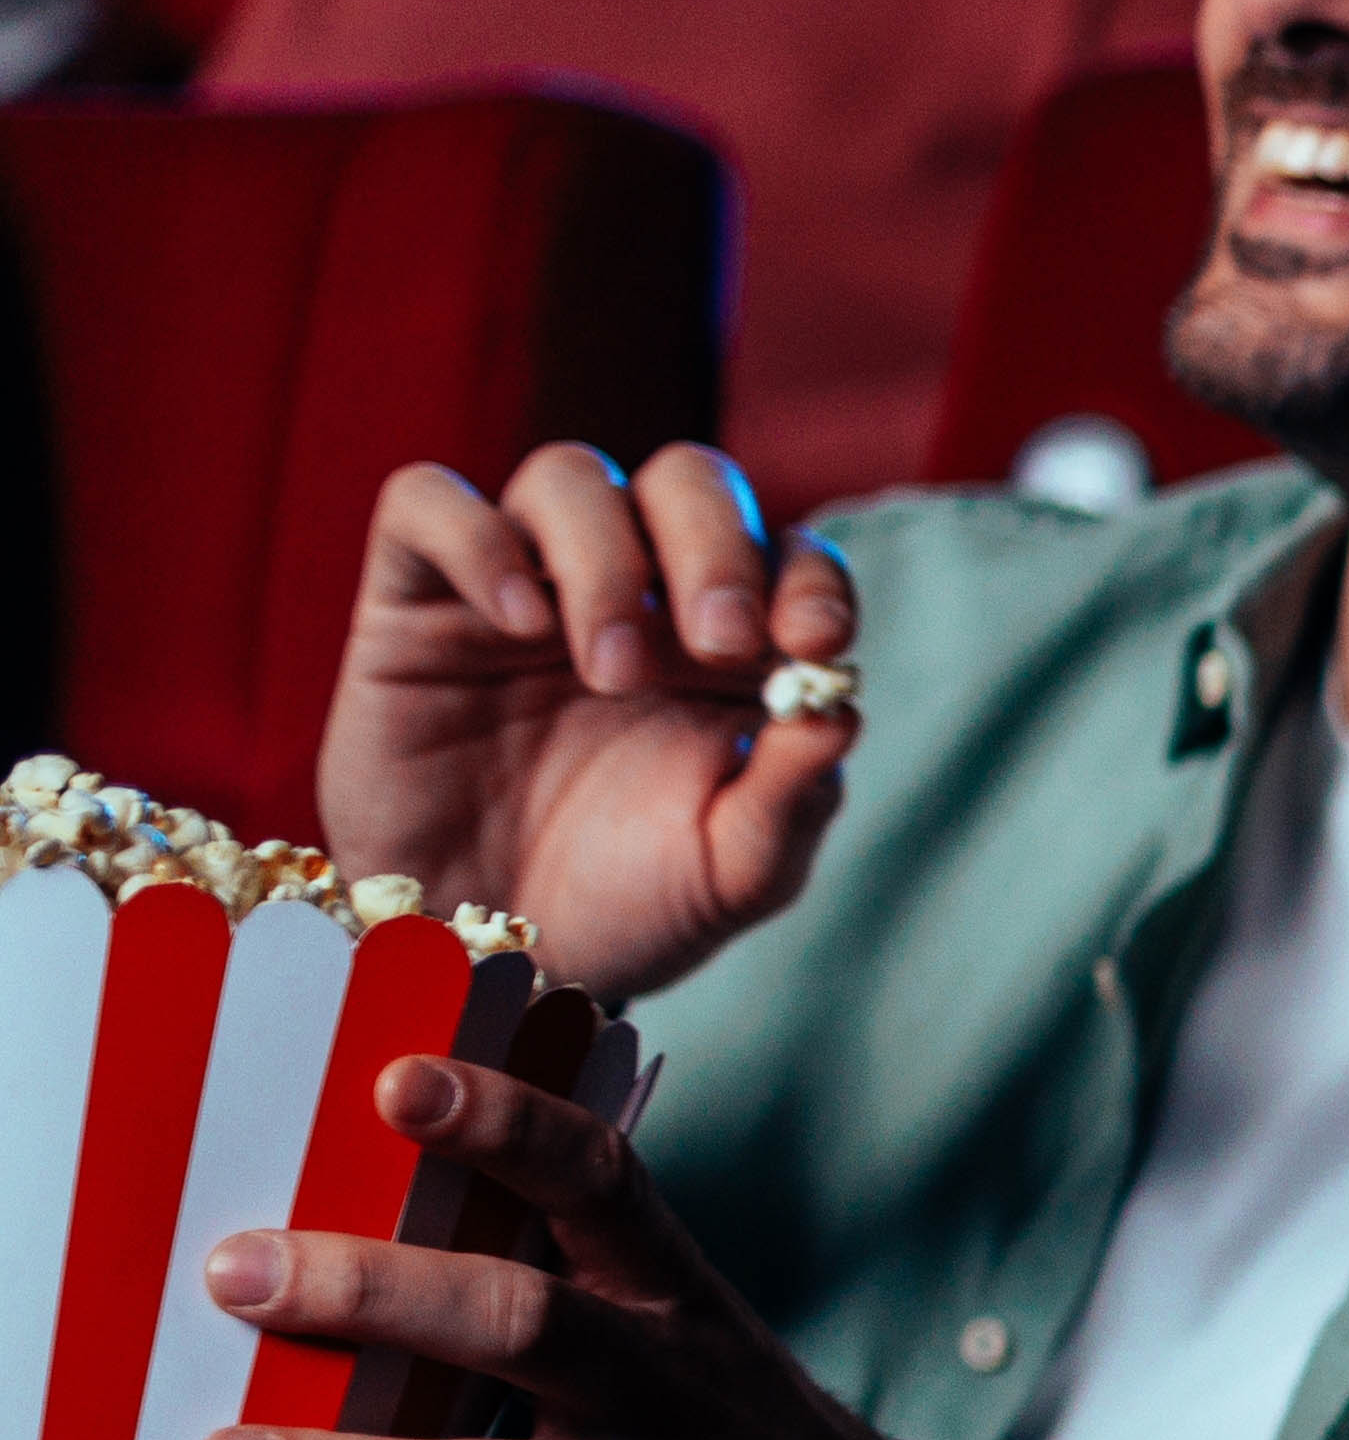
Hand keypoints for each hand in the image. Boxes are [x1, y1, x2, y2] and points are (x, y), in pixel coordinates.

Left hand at [197, 1055, 926, 1439]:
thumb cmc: (724, 1433)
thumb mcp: (680, 1335)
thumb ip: (551, 1283)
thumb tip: (341, 1227)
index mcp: (672, 1302)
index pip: (598, 1186)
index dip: (506, 1126)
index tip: (397, 1080)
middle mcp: (665, 1396)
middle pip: (526, 1325)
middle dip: (380, 1292)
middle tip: (238, 1273)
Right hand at [318, 443, 860, 1001]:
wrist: (485, 962)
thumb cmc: (624, 908)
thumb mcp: (731, 874)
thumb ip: (792, 796)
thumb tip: (841, 710)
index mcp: (731, 647)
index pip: (790, 556)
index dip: (811, 578)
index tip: (814, 639)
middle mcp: (637, 595)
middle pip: (687, 482)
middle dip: (716, 545)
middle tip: (718, 641)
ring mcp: (525, 589)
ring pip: (569, 476)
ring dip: (608, 558)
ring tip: (610, 671)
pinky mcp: (417, 604)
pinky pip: (428, 501)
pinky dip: (477, 538)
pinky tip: (518, 621)